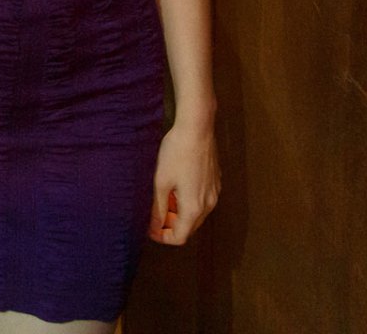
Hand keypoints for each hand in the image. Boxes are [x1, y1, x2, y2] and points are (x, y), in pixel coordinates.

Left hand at [149, 119, 219, 244]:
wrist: (197, 128)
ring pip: (197, 214)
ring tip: (164, 198)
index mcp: (193, 208)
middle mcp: (209, 204)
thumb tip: (153, 227)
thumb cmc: (176, 153)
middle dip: (171, 226)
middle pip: (190, 228)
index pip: (180, 237)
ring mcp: (214, 192)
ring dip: (181, 213)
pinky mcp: (216, 181)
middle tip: (154, 213)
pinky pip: (203, 200)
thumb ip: (158, 208)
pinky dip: (189, 202)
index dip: (163, 237)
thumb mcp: (161, 182)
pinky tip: (177, 186)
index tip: (150, 228)